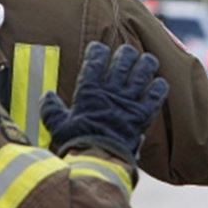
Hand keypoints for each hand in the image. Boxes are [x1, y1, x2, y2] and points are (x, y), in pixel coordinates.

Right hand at [40, 42, 168, 161]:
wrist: (99, 159)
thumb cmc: (77, 143)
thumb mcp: (57, 125)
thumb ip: (51, 109)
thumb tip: (47, 96)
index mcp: (89, 91)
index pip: (95, 61)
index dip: (98, 50)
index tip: (99, 47)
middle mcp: (111, 91)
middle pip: (124, 61)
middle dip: (126, 53)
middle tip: (128, 53)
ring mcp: (130, 101)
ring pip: (143, 72)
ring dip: (147, 64)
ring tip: (148, 60)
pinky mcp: (144, 113)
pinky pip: (156, 94)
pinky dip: (160, 87)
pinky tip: (160, 83)